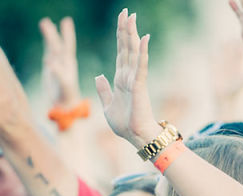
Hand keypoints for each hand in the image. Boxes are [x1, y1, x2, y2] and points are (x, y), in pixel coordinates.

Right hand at [40, 17, 81, 107]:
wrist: (65, 105)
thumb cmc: (67, 96)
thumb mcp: (64, 85)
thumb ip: (58, 73)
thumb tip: (49, 62)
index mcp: (68, 63)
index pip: (68, 45)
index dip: (67, 33)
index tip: (66, 21)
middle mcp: (63, 62)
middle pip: (57, 43)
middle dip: (53, 32)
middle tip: (46, 21)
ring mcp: (56, 64)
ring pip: (52, 46)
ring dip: (49, 35)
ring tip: (44, 22)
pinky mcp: (50, 69)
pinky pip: (48, 53)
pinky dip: (47, 45)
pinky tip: (45, 39)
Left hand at [94, 9, 158, 148]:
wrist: (135, 136)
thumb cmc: (124, 125)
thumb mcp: (107, 106)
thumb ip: (103, 90)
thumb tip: (98, 75)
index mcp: (120, 79)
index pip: (120, 53)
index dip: (120, 36)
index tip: (121, 21)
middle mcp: (128, 76)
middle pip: (126, 47)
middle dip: (125, 29)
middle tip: (126, 11)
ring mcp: (134, 79)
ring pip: (132, 52)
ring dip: (132, 34)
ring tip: (132, 17)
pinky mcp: (139, 85)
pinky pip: (140, 65)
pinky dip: (142, 52)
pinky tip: (143, 38)